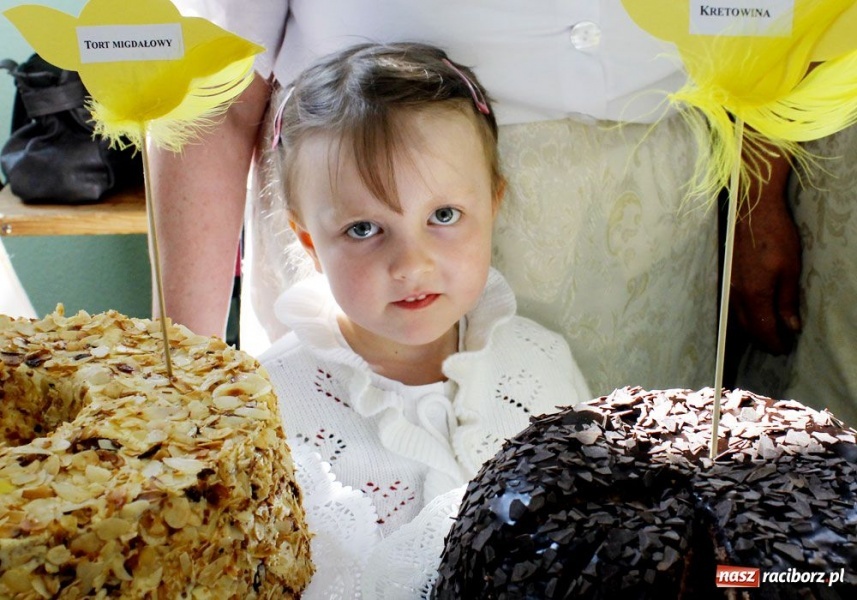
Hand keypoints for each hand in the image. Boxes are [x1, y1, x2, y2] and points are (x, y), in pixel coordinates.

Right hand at [729, 149, 801, 354]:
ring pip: (738, 317)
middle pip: (747, 328)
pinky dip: (743, 315)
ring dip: (752, 328)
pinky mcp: (726, 277)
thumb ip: (788, 300)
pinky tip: (752, 312)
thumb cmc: (775, 236)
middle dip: (762, 339)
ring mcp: (728, 286)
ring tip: (766, 331)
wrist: (750, 210)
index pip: (763, 330)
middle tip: (777, 344)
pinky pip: (733, 305)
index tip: (785, 349)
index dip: (774, 343)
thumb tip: (791, 327)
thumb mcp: (790, 269)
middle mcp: (737, 295)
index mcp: (755, 295)